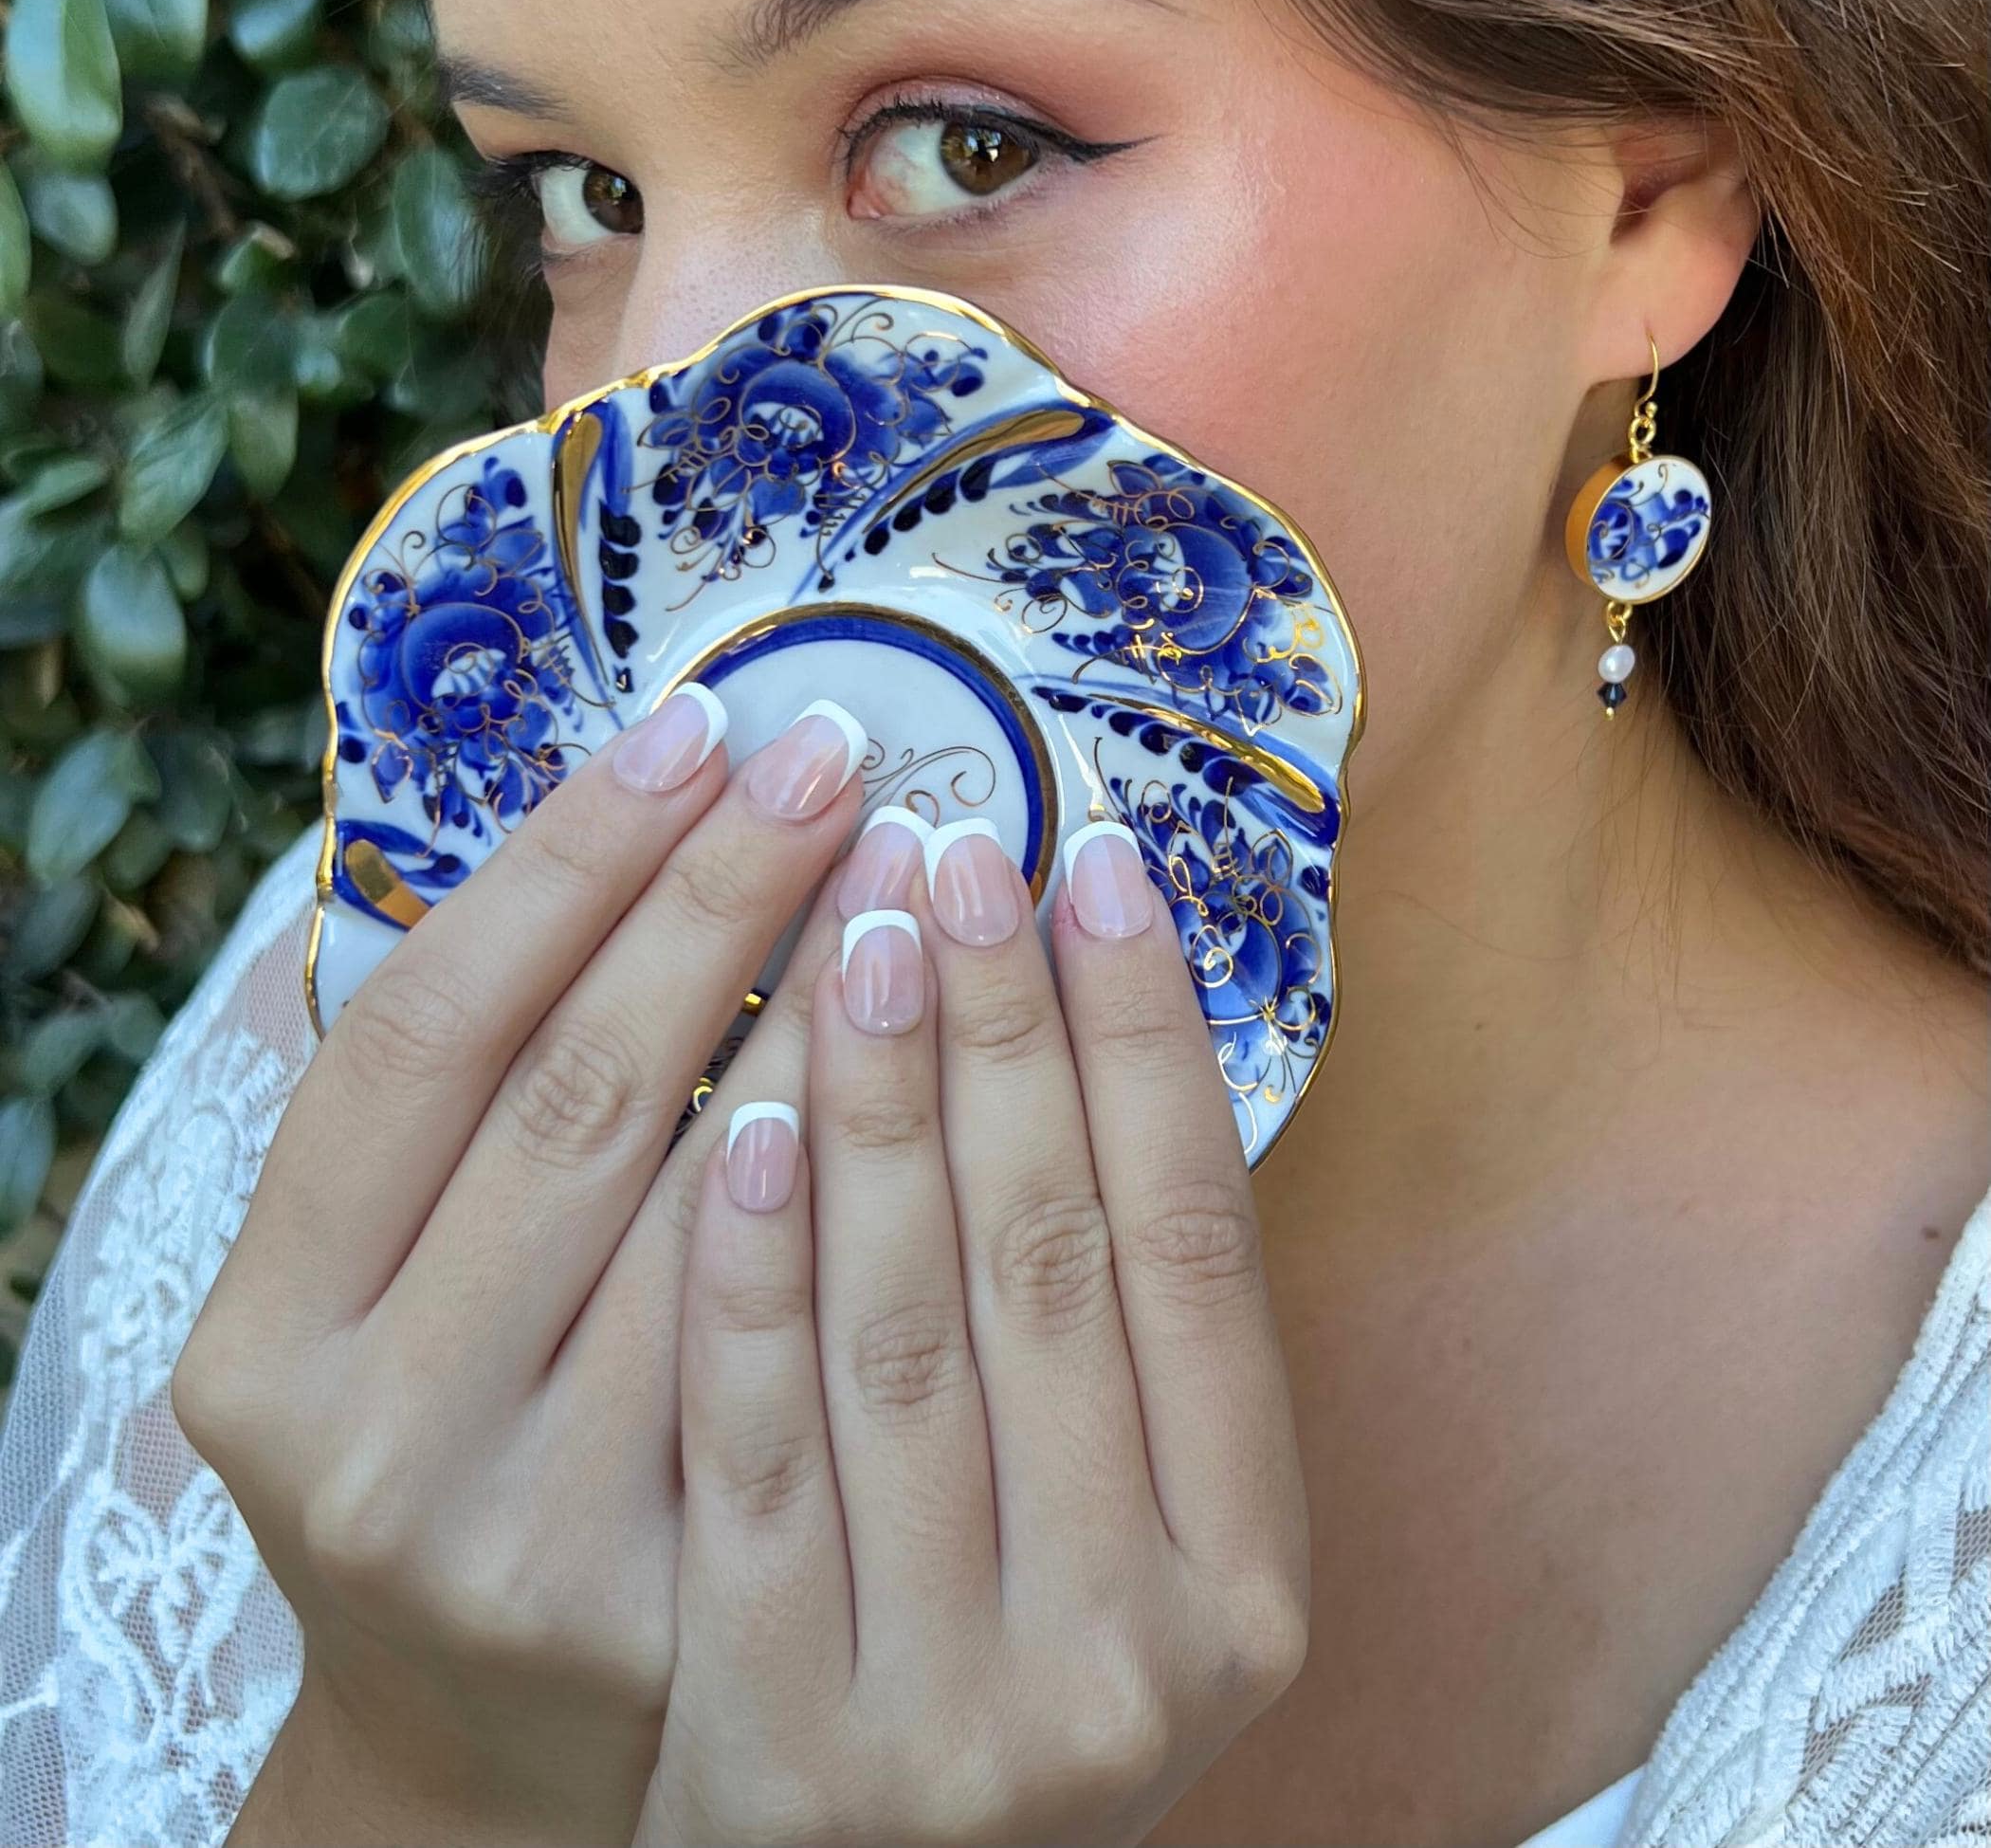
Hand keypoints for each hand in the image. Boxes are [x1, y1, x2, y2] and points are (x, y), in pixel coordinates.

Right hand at [173, 689, 912, 1846]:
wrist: (485, 1739)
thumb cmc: (447, 1439)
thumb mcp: (378, 1291)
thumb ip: (458, 1111)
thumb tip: (619, 828)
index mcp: (263, 1331)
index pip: (422, 1036)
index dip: (562, 865)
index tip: (689, 726)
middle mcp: (375, 1435)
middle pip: (577, 1097)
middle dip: (719, 897)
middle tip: (839, 756)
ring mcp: (533, 1534)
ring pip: (717, 1210)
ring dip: (833, 1013)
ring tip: (922, 867)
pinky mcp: (688, 1607)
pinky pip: (809, 1346)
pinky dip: (878, 1185)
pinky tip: (953, 1054)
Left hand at [643, 816, 1310, 1846]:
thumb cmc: (1016, 1658)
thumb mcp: (1137, 1542)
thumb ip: (1135, 1349)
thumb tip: (1100, 1025)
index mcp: (1250, 1580)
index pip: (1204, 1248)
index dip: (1153, 1038)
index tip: (1100, 861)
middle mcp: (1130, 1652)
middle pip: (1056, 1262)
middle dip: (1007, 1026)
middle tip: (958, 844)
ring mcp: (954, 1709)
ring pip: (906, 1331)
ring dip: (878, 1104)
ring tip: (853, 923)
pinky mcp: (779, 1735)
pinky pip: (755, 1455)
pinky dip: (752, 1275)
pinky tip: (739, 1117)